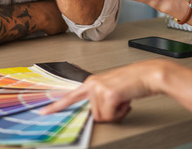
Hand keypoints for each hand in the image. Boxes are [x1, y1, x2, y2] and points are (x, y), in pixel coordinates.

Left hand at [39, 60, 168, 121]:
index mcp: (91, 82)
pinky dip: (121, 112)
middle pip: (93, 114)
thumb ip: (99, 98)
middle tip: (119, 103)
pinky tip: (126, 101)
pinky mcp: (108, 94)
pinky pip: (111, 116)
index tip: (43, 112)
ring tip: (123, 100)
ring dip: (116, 113)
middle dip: (108, 114)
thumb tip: (96, 113)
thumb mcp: (111, 89)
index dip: (55, 106)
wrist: (148, 75)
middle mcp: (92, 84)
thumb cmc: (133, 82)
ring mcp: (99, 89)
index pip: (69, 96)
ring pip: (102, 117)